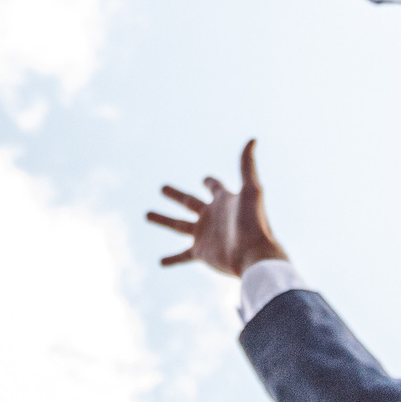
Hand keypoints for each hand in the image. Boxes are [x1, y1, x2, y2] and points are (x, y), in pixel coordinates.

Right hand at [146, 140, 288, 277]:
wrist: (253, 255)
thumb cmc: (253, 222)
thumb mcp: (251, 189)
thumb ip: (247, 165)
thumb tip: (253, 138)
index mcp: (224, 201)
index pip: (215, 187)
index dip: (210, 182)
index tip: (205, 179)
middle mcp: (213, 217)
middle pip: (189, 202)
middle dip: (175, 195)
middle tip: (162, 188)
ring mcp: (205, 235)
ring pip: (178, 226)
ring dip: (163, 220)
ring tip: (146, 214)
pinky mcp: (201, 253)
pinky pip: (182, 256)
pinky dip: (171, 259)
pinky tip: (161, 262)